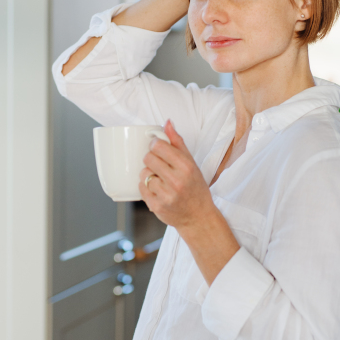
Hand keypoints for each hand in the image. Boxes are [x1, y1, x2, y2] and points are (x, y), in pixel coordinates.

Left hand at [140, 120, 240, 284]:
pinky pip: (141, 188)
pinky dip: (146, 187)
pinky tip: (156, 189)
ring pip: (143, 173)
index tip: (156, 147)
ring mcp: (166, 195)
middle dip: (151, 159)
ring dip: (148, 174)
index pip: (159, 147)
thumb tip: (167, 122)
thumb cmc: (195, 188)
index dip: (154, 145)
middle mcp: (177, 181)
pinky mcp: (157, 206)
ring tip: (159, 178)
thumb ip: (178, 142)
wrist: (198, 217)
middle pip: (148, 158)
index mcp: (186, 167)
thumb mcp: (192, 163)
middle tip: (158, 164)